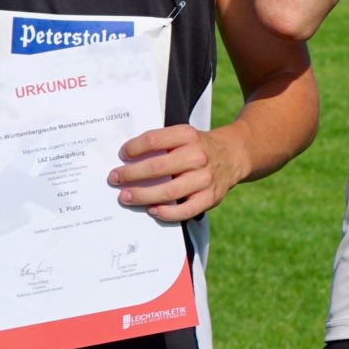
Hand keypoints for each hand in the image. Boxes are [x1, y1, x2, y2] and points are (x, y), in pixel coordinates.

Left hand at [108, 123, 249, 222]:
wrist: (234, 154)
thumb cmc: (198, 147)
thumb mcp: (184, 136)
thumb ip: (162, 144)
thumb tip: (127, 159)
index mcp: (188, 136)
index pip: (155, 140)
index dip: (134, 148)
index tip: (122, 154)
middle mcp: (198, 156)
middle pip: (157, 167)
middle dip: (131, 174)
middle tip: (114, 178)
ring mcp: (205, 178)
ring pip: (168, 191)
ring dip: (142, 195)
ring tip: (126, 196)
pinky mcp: (211, 197)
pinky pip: (185, 210)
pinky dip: (166, 212)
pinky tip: (152, 210)